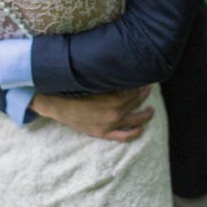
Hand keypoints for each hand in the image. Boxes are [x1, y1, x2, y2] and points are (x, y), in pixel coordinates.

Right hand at [31, 87, 153, 142]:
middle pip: (135, 102)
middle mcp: (114, 113)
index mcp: (113, 98)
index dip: (140, 83)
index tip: (143, 78)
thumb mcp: (92, 79)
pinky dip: (135, 133)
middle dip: (143, 93)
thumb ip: (109, 77)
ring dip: (146, 114)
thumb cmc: (73, 88)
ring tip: (151, 109)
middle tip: (147, 87)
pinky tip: (141, 128)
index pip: (134, 90)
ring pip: (135, 120)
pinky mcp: (103, 133)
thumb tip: (122, 70)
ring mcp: (110, 125)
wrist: (54, 103)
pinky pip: (124, 136)